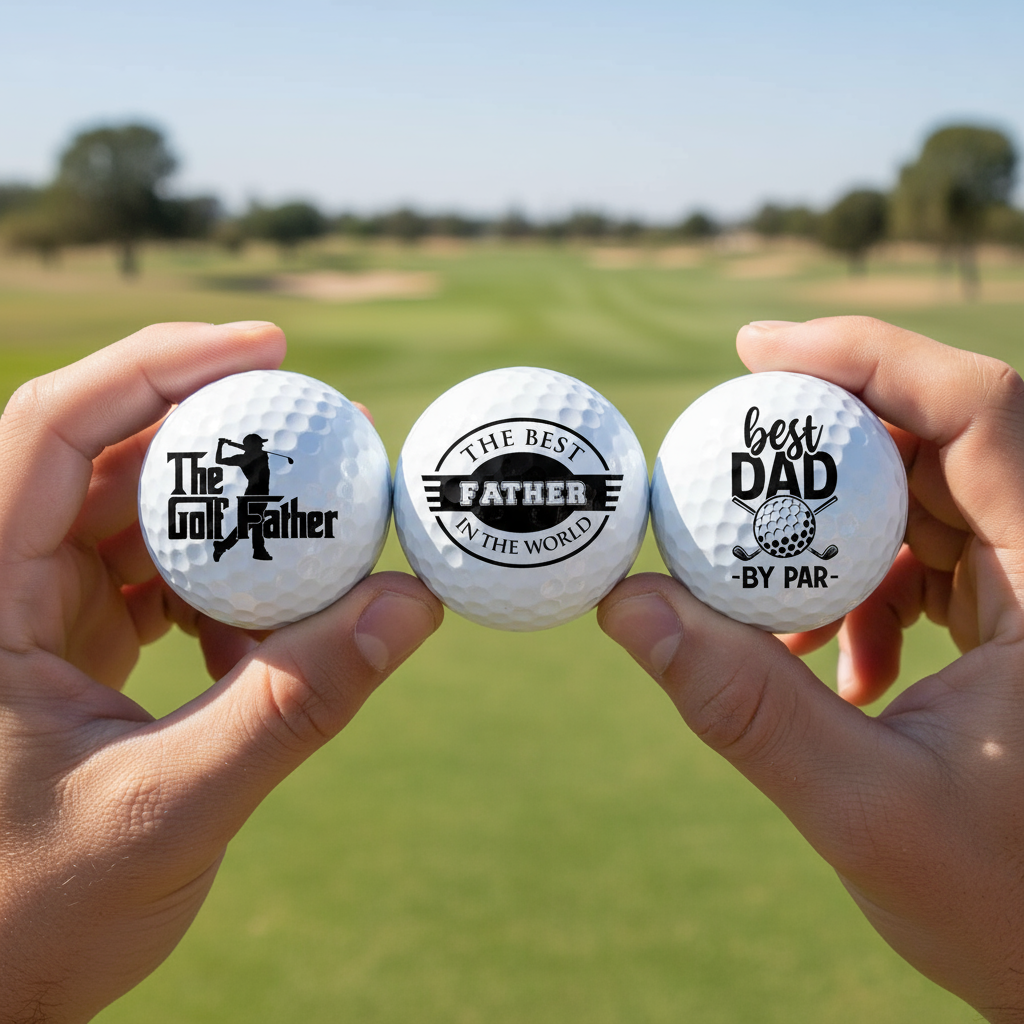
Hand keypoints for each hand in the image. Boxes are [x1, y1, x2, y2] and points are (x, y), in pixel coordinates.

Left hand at [0, 321, 441, 1022]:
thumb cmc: (24, 921)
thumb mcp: (170, 810)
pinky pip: (151, 578)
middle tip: (328, 438)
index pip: (52, 426)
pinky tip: (264, 635)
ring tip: (314, 543)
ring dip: (229, 522)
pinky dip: (220, 589)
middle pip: (108, 458)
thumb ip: (292, 706)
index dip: (159, 364)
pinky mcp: (66, 646)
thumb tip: (413, 605)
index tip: (268, 345)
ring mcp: (30, 615)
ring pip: (136, 518)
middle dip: (220, 436)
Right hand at [599, 317, 1023, 1022]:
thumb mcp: (864, 808)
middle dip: (822, 449)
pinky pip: (928, 558)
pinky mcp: (1016, 617)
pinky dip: (858, 586)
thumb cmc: (1011, 906)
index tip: (754, 350)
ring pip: (925, 501)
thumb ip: (742, 704)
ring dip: (832, 537)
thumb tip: (627, 608)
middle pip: (937, 441)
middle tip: (724, 470)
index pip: (978, 408)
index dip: (864, 356)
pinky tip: (825, 663)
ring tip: (772, 617)